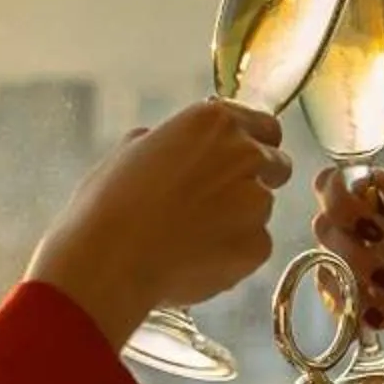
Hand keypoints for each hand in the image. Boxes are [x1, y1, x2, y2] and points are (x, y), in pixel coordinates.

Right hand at [24, 99, 292, 349]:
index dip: (252, 145)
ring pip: (261, 210)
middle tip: (217, 204)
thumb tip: (174, 146)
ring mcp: (257, 202)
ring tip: (192, 238)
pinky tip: (195, 260)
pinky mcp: (258, 246)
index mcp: (214, 122)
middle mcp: (245, 154)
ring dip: (239, 221)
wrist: (109, 261)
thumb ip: (169, 141)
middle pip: (276, 165)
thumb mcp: (132, 152)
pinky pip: (255, 248)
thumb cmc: (107, 203)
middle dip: (255, 182)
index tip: (236, 162)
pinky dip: (233, 255)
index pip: (264, 126)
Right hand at [309, 168, 383, 383]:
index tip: (345, 203)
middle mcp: (369, 229)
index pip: (346, 181)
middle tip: (371, 245)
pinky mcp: (357, 298)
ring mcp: (360, 263)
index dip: (334, 187)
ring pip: (326, 256)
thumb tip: (360, 215)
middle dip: (343, 234)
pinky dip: (347, 298)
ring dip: (351, 267)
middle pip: (327, 218)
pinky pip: (333, 294)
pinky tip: (376, 304)